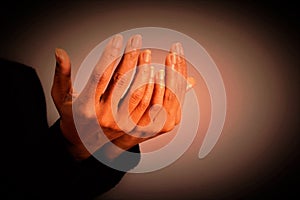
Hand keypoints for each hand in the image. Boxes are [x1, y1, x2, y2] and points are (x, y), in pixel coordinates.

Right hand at [51, 34, 193, 160]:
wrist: (85, 144)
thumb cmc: (73, 116)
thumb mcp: (62, 97)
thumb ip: (62, 74)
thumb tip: (60, 51)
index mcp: (86, 107)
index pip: (100, 75)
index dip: (110, 55)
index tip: (118, 39)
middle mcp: (104, 116)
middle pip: (121, 81)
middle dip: (130, 57)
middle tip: (136, 40)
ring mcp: (121, 125)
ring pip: (138, 94)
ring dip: (144, 71)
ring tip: (146, 54)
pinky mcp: (134, 129)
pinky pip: (148, 107)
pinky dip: (154, 89)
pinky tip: (156, 74)